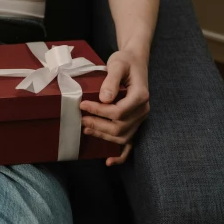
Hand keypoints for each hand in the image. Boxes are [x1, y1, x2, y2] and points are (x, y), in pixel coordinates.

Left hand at [79, 49, 149, 165]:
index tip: (82, 105)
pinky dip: (121, 155)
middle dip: (98, 125)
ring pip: (122, 136)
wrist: (134, 61)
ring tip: (85, 129)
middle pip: (120, 127)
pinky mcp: (134, 121)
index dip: (99, 111)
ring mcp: (140, 118)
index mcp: (140, 96)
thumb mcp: (117, 64)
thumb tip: (104, 98)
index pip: (119, 112)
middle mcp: (143, 110)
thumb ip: (111, 80)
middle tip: (80, 118)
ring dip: (102, 136)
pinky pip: (131, 143)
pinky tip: (109, 161)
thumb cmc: (125, 61)